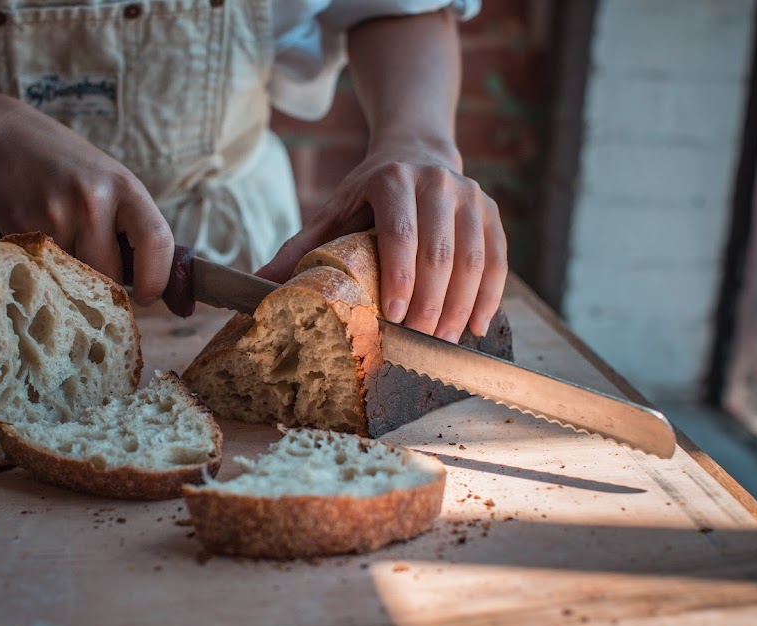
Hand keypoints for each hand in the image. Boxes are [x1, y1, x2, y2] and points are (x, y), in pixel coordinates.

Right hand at [0, 105, 173, 305]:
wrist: (4, 137)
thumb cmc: (65, 164)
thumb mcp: (108, 181)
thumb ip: (129, 225)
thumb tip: (149, 286)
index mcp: (123, 186)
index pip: (157, 240)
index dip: (157, 278)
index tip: (146, 296)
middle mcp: (92, 201)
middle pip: (111, 274)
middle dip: (105, 284)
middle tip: (92, 268)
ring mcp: (56, 216)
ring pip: (76, 279)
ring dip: (71, 277)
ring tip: (61, 242)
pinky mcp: (22, 229)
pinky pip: (44, 271)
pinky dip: (45, 268)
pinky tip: (39, 238)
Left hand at [256, 145, 506, 339]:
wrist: (416, 153)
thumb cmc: (367, 193)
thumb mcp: (332, 212)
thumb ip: (299, 247)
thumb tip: (258, 283)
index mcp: (393, 181)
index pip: (401, 233)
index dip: (400, 278)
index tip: (392, 318)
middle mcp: (437, 183)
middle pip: (441, 252)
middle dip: (430, 302)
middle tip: (417, 341)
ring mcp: (471, 197)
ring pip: (474, 259)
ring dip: (460, 306)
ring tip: (442, 342)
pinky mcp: (492, 213)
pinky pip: (498, 260)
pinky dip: (490, 297)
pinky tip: (474, 327)